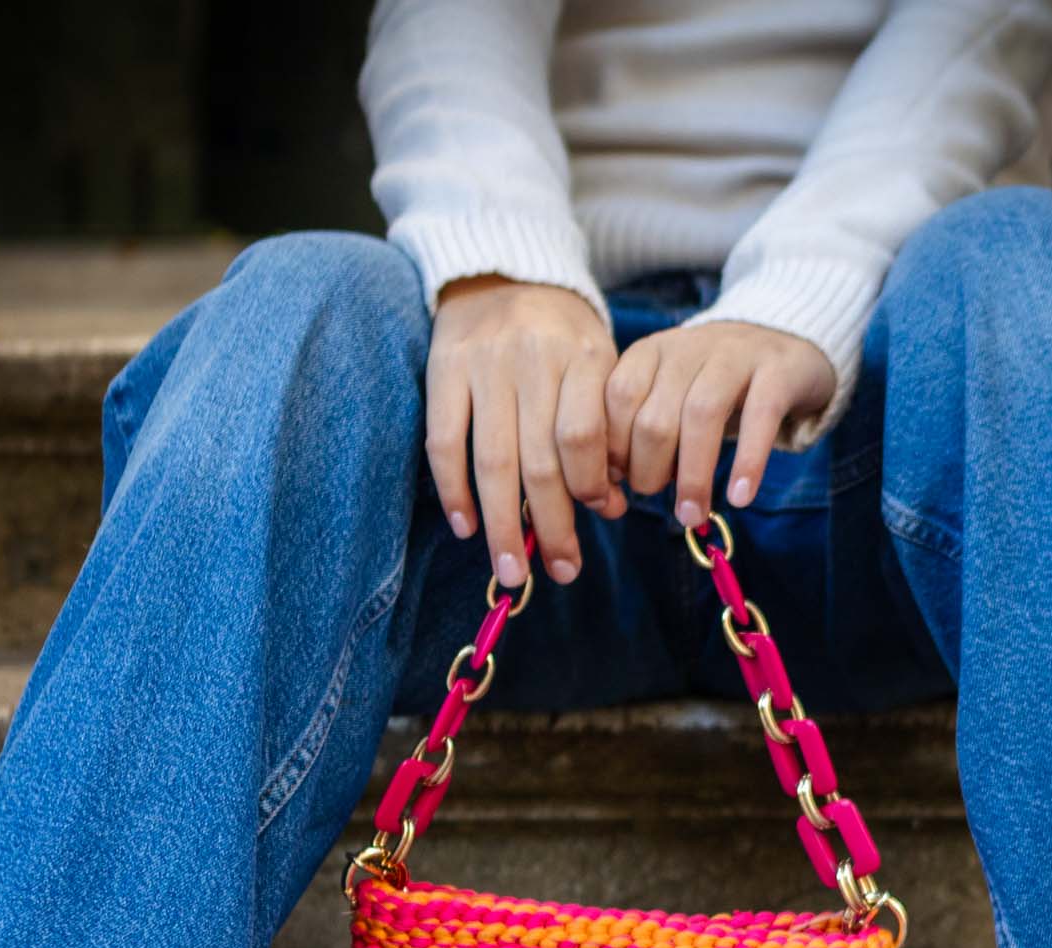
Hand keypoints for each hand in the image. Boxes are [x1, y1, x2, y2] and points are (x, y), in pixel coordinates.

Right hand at [426, 275, 625, 587]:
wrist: (502, 269)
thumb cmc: (560, 337)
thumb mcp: (597, 366)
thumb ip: (605, 431)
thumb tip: (609, 507)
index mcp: (582, 356)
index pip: (585, 437)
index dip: (590, 486)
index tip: (599, 517)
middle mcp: (532, 359)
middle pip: (541, 460)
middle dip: (553, 525)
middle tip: (563, 573)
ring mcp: (483, 365)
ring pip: (494, 460)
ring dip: (503, 525)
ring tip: (513, 571)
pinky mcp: (443, 370)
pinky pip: (444, 442)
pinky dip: (455, 491)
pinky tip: (467, 527)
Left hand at [605, 322, 835, 527]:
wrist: (782, 346)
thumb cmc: (713, 388)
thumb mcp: (668, 397)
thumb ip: (638, 430)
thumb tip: (612, 483)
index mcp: (651, 353)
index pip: (617, 399)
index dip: (614, 451)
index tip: (621, 487)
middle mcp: (688, 349)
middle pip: (655, 416)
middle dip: (650, 472)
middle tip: (662, 503)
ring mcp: (735, 355)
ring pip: (702, 415)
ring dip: (693, 476)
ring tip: (693, 515)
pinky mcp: (777, 371)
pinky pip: (759, 417)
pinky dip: (747, 461)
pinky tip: (739, 497)